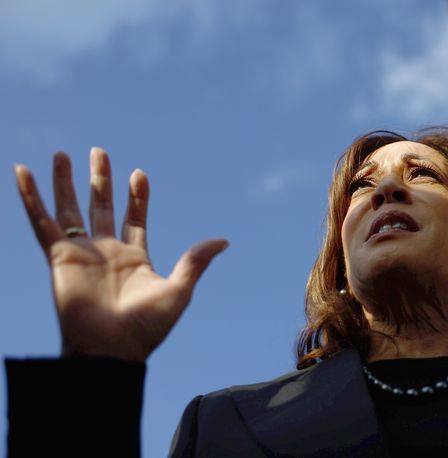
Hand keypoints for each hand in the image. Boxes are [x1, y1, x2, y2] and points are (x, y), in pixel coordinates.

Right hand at [15, 148, 228, 360]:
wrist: (111, 350)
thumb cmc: (146, 328)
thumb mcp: (178, 290)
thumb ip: (196, 261)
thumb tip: (224, 240)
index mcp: (135, 258)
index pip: (135, 219)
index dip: (137, 197)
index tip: (139, 174)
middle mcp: (106, 252)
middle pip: (101, 207)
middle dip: (101, 180)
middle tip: (99, 151)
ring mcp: (81, 253)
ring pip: (70, 209)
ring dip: (66, 182)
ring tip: (62, 154)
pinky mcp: (58, 257)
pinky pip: (41, 222)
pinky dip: (31, 197)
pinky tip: (23, 172)